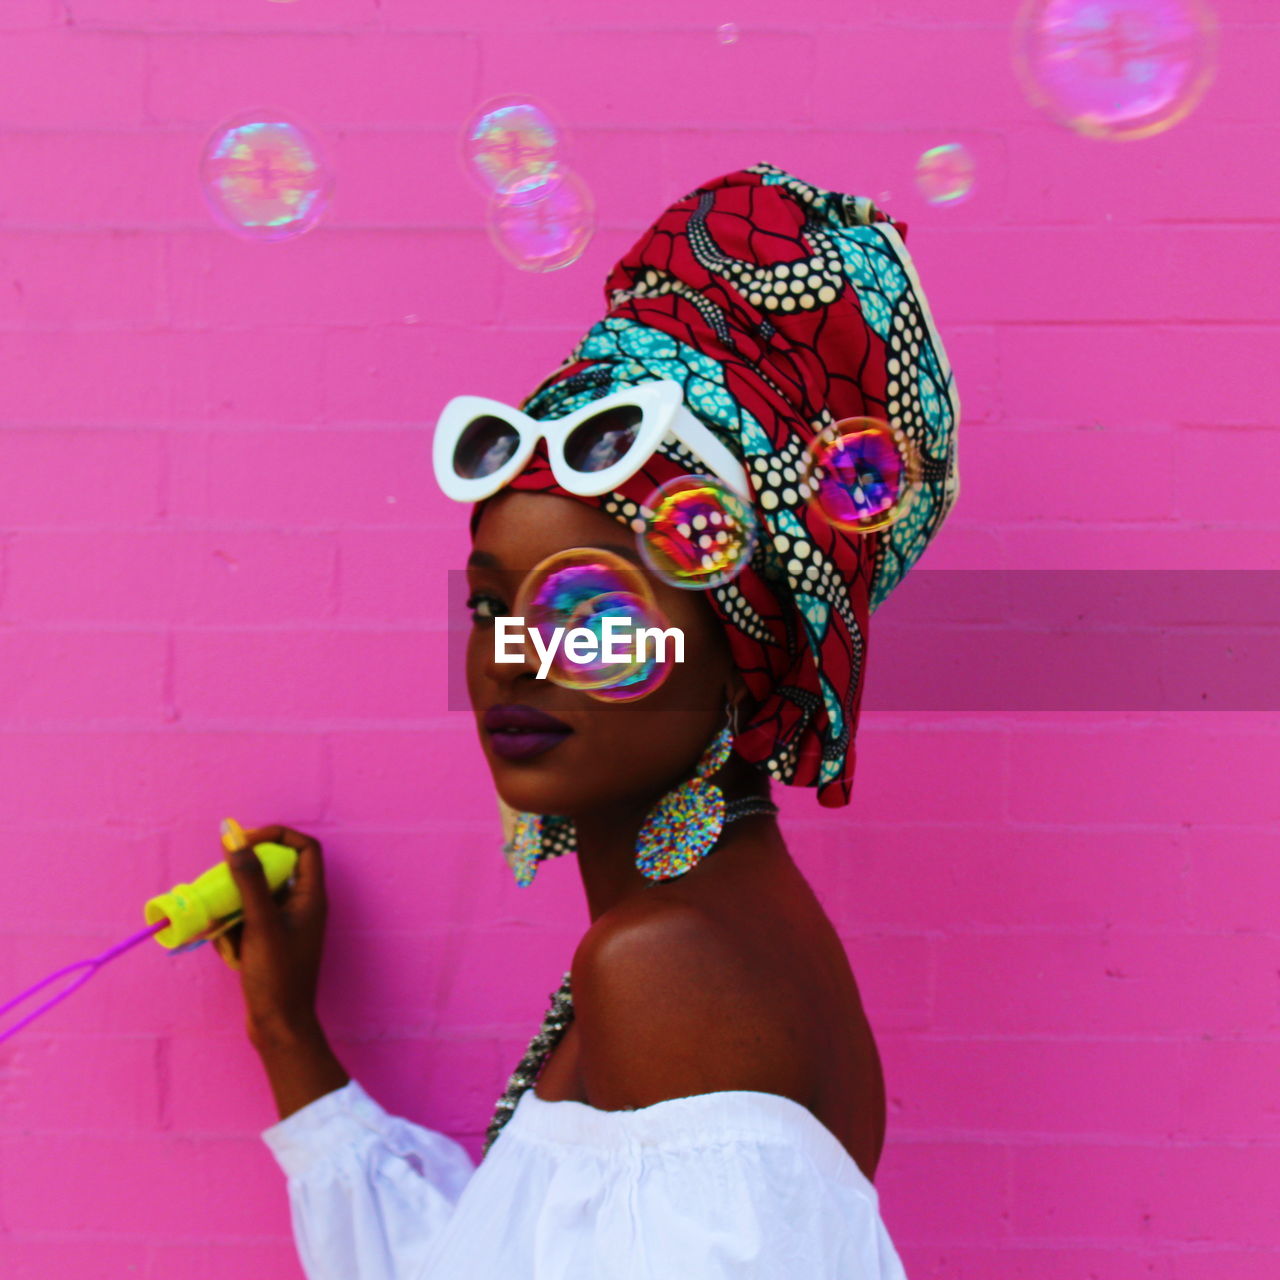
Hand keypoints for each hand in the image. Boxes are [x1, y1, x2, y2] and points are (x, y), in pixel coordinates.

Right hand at [211, 824, 329, 1043]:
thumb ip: (249, 879)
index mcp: (311, 896)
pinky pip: (247, 923)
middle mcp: (302, 906)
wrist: (279, 1026)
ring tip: (226, 933)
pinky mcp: (269, 942)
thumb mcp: (260, 923)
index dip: (276, 836)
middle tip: (220, 886)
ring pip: (254, 898)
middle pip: (274, 870)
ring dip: (234, 911)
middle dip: (243, 879)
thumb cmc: (277, 975)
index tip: (244, 841)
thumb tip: (235, 839)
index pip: (304, 847)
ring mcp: (286, 925)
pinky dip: (234, 933)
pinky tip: (233, 955)